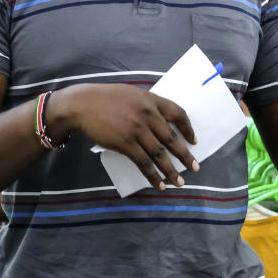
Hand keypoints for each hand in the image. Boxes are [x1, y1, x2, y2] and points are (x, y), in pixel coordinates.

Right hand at [52, 84, 197, 190]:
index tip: (193, 141)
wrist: (82, 104)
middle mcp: (148, 114)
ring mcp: (137, 129)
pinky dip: (153, 175)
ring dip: (171, 170)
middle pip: (172, 138)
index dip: (188, 129)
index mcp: (151, 99)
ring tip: (180, 182)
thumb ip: (146, 105)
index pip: (178, 113)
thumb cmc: (105, 98)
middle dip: (185, 155)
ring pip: (160, 154)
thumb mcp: (131, 94)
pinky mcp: (125, 143)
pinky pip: (143, 163)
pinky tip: (159, 184)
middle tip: (194, 167)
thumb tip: (159, 121)